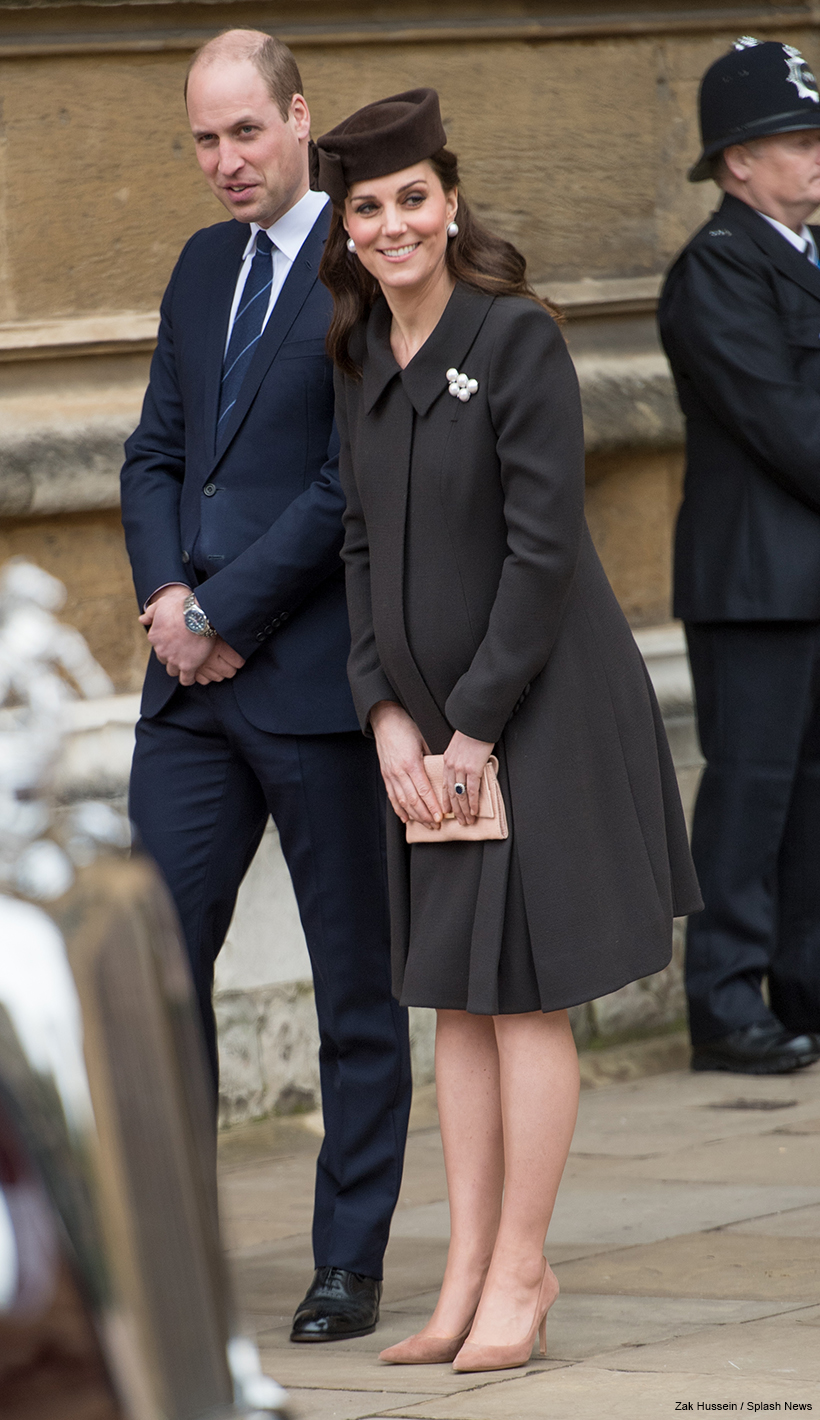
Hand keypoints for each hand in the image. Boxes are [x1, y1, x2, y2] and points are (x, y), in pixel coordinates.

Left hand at [139, 585, 237, 685]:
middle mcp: (161, 650)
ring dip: (178, 667)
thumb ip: (150, 613)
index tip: (175, 639)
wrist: (198, 615)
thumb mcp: (161, 604)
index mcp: (154, 637)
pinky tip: (192, 675)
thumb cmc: (180, 607)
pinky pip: (186, 679)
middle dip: (171, 656)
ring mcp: (174, 659)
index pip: (157, 645)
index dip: (166, 643)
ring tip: (187, 663)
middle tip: (182, 649)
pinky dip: (188, 678)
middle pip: (163, 659)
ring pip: (172, 670)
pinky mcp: (188, 666)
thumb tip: (142, 620)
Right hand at [370, 701, 441, 827]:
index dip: (431, 806)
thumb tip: (444, 773)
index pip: (423, 790)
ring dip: (414, 815)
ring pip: (402, 801)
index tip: (440, 817)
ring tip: (425, 824)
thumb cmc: (407, 727)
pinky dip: (399, 809)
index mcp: (411, 763)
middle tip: (436, 825)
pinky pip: (392, 796)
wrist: (385, 719)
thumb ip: (432, 758)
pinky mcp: (385, 774)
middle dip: (425, 815)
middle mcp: (399, 771)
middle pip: (413, 800)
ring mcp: (390, 774)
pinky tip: (406, 818)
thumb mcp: (424, 740)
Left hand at [442, 730, 494, 825]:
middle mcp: (451, 766)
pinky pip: (472, 790)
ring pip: (460, 795)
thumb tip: (462, 768)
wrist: (476, 722)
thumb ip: (457, 758)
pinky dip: (473, 802)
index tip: (447, 811)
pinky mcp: (473, 769)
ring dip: (464, 810)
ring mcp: (462, 769)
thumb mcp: (457, 746)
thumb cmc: (471, 732)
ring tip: (467, 821)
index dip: (445, 800)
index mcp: (447, 760)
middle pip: (451, 794)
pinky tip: (474, 811)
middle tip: (459, 821)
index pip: (444, 785)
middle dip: (456, 810)